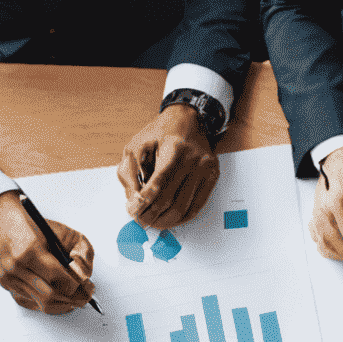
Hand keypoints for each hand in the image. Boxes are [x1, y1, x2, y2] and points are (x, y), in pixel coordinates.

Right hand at [0, 191, 94, 313]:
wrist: (3, 222)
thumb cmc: (35, 226)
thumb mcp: (65, 232)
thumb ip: (82, 252)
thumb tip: (83, 277)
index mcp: (29, 250)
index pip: (57, 278)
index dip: (76, 286)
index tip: (87, 285)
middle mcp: (15, 267)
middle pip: (50, 296)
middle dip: (72, 299)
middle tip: (85, 296)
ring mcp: (9, 278)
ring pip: (42, 304)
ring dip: (63, 304)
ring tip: (75, 298)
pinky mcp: (7, 286)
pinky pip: (33, 304)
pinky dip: (50, 303)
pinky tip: (60, 297)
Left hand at [118, 105, 219, 228]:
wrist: (188, 119)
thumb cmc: (160, 133)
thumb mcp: (137, 144)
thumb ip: (130, 172)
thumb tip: (133, 201)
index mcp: (173, 149)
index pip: (157, 185)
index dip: (143, 203)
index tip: (133, 212)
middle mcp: (192, 159)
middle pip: (169, 200)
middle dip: (151, 215)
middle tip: (141, 220)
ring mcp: (204, 169)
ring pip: (183, 208)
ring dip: (165, 221)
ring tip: (153, 222)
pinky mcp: (212, 176)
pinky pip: (197, 206)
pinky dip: (182, 218)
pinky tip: (170, 219)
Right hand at [310, 147, 342, 262]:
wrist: (337, 165)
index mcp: (337, 200)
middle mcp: (322, 209)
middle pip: (336, 242)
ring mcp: (315, 215)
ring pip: (325, 245)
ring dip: (341, 253)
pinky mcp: (313, 220)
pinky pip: (318, 243)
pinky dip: (329, 250)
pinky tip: (340, 245)